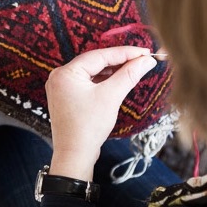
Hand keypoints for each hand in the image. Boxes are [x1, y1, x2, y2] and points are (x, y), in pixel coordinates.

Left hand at [45, 47, 156, 180]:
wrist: (74, 154)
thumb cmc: (89, 126)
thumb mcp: (111, 96)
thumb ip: (129, 75)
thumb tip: (146, 60)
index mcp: (66, 72)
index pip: (100, 55)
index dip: (125, 52)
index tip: (145, 52)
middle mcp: (60, 76)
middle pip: (95, 62)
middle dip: (119, 61)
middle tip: (142, 59)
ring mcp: (61, 87)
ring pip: (92, 72)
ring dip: (112, 71)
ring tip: (134, 68)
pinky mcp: (67, 97)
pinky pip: (87, 82)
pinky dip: (103, 81)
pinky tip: (118, 81)